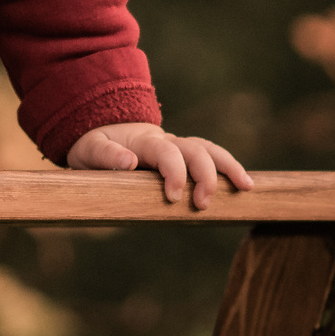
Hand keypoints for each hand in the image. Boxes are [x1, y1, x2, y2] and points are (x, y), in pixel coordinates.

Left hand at [67, 122, 253, 209]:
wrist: (100, 131)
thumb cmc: (92, 147)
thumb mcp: (88, 151)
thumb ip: (105, 155)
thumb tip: (128, 162)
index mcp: (142, 141)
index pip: (165, 151)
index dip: (174, 172)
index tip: (173, 197)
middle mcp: (165, 140)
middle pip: (195, 148)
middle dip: (205, 174)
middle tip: (203, 204)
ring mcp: (177, 147)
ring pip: (209, 150)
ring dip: (228, 167)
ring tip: (246, 188)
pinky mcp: (184, 157)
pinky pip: (210, 158)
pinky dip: (228, 169)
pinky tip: (245, 187)